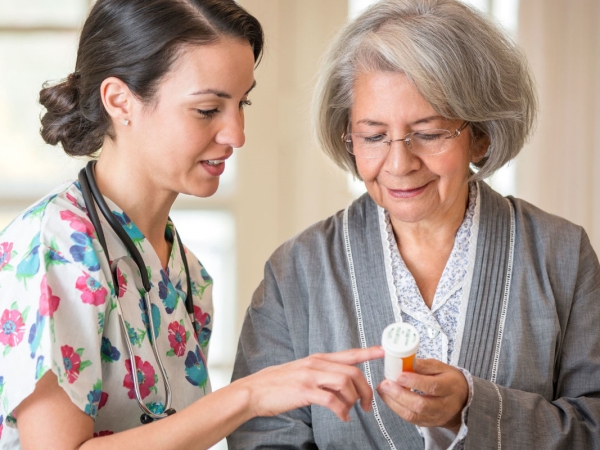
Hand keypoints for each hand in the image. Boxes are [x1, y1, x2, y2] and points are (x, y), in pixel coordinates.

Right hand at [238, 346, 383, 421]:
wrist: (254, 391)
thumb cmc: (278, 384)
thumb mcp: (302, 372)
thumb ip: (322, 374)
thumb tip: (341, 384)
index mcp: (317, 359)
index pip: (349, 353)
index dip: (368, 352)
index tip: (383, 352)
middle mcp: (316, 364)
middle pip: (352, 372)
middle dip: (365, 389)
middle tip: (368, 404)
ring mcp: (310, 376)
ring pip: (345, 383)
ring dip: (353, 400)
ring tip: (351, 411)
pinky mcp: (304, 391)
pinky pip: (332, 400)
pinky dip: (341, 410)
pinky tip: (342, 416)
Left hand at [376, 358, 467, 431]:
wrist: (461, 401)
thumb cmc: (449, 380)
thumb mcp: (441, 367)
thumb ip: (424, 366)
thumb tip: (407, 362)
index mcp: (451, 387)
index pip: (433, 386)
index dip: (415, 381)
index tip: (399, 375)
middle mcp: (445, 405)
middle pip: (421, 404)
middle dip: (400, 394)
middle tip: (385, 384)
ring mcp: (437, 417)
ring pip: (413, 415)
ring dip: (394, 402)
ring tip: (383, 390)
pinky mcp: (428, 424)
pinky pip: (410, 419)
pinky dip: (397, 408)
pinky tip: (388, 398)